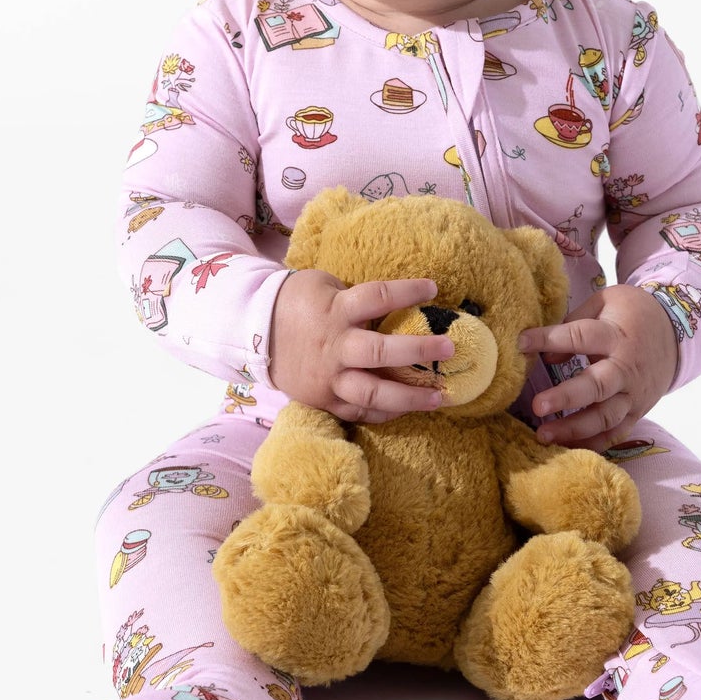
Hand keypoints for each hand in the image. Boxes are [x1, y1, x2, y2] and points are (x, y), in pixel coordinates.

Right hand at [269, 270, 453, 423]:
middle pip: (380, 353)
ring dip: (409, 398)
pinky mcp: (322, 400)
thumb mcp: (323, 286)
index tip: (433, 287)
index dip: (407, 290)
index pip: (378, 297)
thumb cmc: (294, 302)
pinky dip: (383, 414)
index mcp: (336, 311)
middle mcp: (335, 347)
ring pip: (372, 394)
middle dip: (418, 351)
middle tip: (449, 348)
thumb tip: (394, 303)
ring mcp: (328, 378)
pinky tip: (405, 410)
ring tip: (440, 397)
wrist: (251, 331)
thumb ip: (355, 297)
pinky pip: (357, 413)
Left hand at [515, 284, 678, 451]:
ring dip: (574, 429)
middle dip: (566, 397)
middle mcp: (626, 369)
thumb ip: (574, 322)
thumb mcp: (606, 302)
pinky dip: (592, 445)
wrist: (677, 336)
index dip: (549, 339)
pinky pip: (615, 434)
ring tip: (542, 435)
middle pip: (597, 386)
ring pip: (605, 417)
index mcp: (616, 336)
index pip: (580, 336)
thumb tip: (547, 357)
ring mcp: (633, 395)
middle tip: (537, 405)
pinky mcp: (637, 413)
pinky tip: (565, 449)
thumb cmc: (631, 314)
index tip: (521, 343)